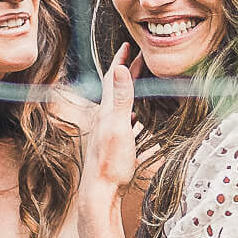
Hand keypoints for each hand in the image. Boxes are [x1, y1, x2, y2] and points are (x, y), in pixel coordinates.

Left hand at [81, 46, 138, 204]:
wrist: (100, 192)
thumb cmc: (110, 163)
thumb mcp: (118, 127)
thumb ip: (120, 98)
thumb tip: (120, 69)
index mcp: (107, 111)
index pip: (114, 79)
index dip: (121, 61)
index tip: (128, 45)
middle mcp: (104, 119)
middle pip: (115, 88)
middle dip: (126, 71)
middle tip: (137, 57)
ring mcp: (107, 132)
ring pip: (118, 104)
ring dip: (127, 90)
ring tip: (137, 81)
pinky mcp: (113, 144)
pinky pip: (123, 120)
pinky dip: (130, 111)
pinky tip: (134, 116)